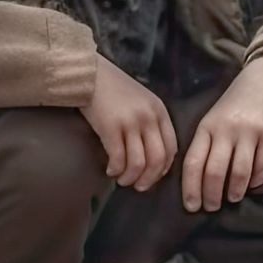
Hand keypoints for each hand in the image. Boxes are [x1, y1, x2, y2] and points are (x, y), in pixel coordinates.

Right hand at [80, 55, 176, 190]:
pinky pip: (118, 158)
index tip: (154, 177)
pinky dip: (115, 170)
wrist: (91, 75)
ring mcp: (130, 122)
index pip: (171, 148)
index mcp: (160, 111)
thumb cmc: (115, 91)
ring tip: (122, 179)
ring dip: (130, 177)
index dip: (164, 168)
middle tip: (139, 187)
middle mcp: (149, 117)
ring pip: (138, 163)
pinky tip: (110, 170)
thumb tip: (152, 157)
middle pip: (157, 159)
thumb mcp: (143, 102)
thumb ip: (151, 124)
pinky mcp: (110, 127)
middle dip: (149, 179)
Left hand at [181, 56, 262, 213]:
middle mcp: (226, 129)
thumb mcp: (216, 117)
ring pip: (238, 173)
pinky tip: (251, 183)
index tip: (191, 206)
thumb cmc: (239, 101)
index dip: (190, 188)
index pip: (193, 163)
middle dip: (211, 196)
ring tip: (232, 197)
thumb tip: (201, 181)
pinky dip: (255, 180)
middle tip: (212, 207)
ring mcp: (249, 131)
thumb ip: (208, 143)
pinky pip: (262, 166)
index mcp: (207, 126)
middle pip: (214, 172)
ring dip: (234, 192)